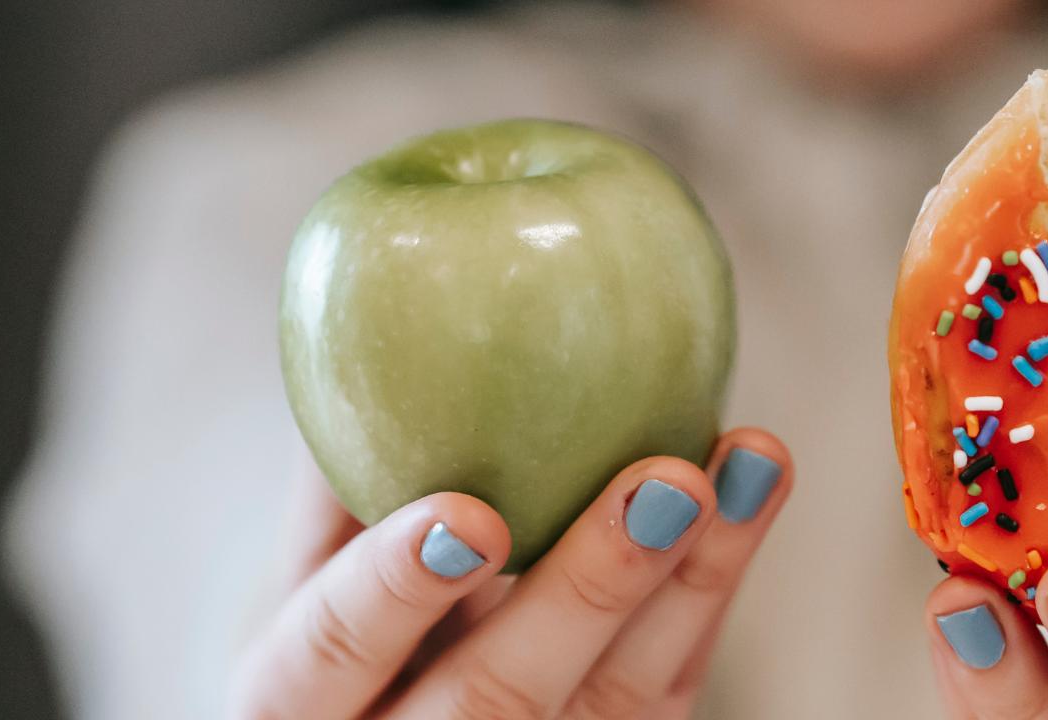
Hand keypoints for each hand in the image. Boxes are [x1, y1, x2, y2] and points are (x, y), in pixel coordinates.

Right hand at [229, 428, 791, 718]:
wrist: (389, 718)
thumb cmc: (341, 626)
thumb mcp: (307, 572)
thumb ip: (334, 480)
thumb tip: (367, 317)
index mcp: (297, 701)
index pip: (331, 652)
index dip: (394, 590)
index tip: (467, 514)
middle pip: (495, 699)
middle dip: (589, 592)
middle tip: (666, 484)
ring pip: (614, 702)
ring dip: (694, 578)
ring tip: (749, 465)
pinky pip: (667, 687)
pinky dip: (712, 586)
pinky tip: (750, 491)